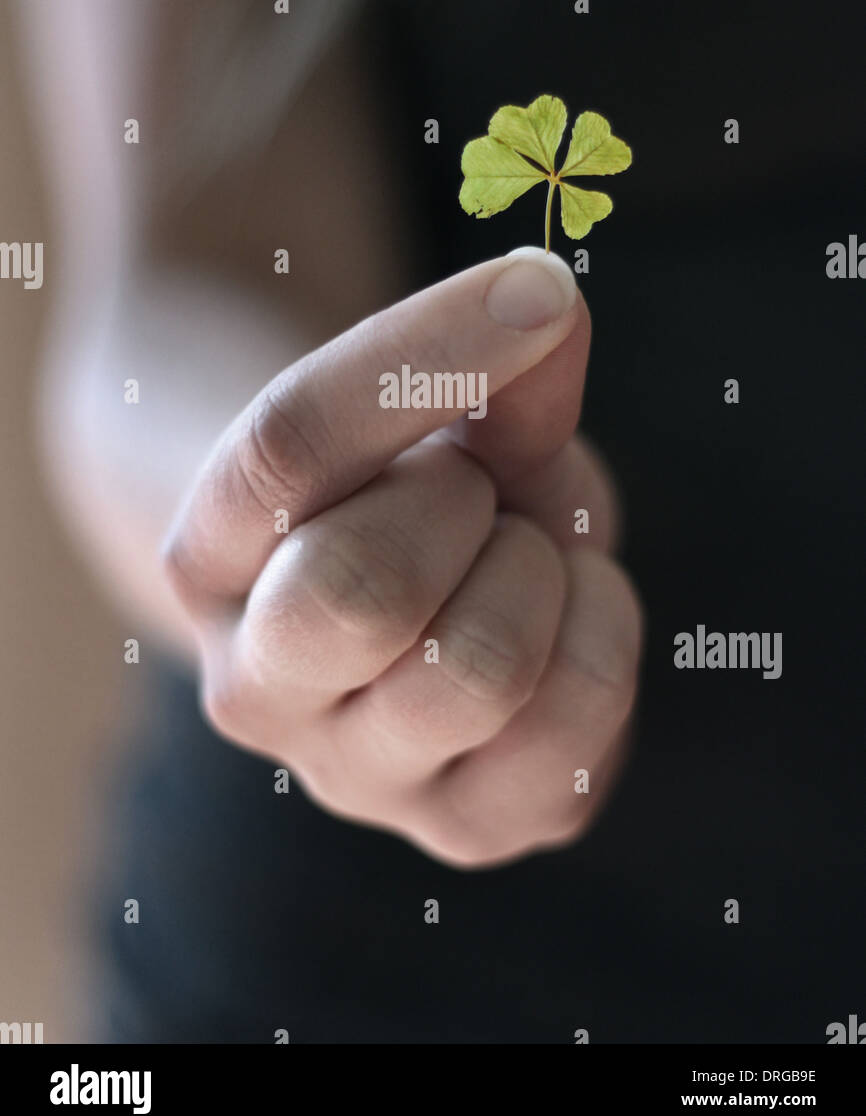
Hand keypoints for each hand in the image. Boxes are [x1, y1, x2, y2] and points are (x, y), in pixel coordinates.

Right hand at [164, 248, 641, 867]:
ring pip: (474, 672)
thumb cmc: (412, 484)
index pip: (289, 446)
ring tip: (520, 558)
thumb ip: (490, 361)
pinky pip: (569, 736)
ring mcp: (354, 777)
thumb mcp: (442, 408)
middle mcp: (256, 689)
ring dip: (537, 573)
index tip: (537, 287)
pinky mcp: (468, 828)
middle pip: (359, 593)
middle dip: (464, 505)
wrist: (411, 595)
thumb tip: (550, 307)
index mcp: (212, 559)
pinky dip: (603, 638)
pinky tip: (569, 612)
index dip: (426, 351)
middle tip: (475, 491)